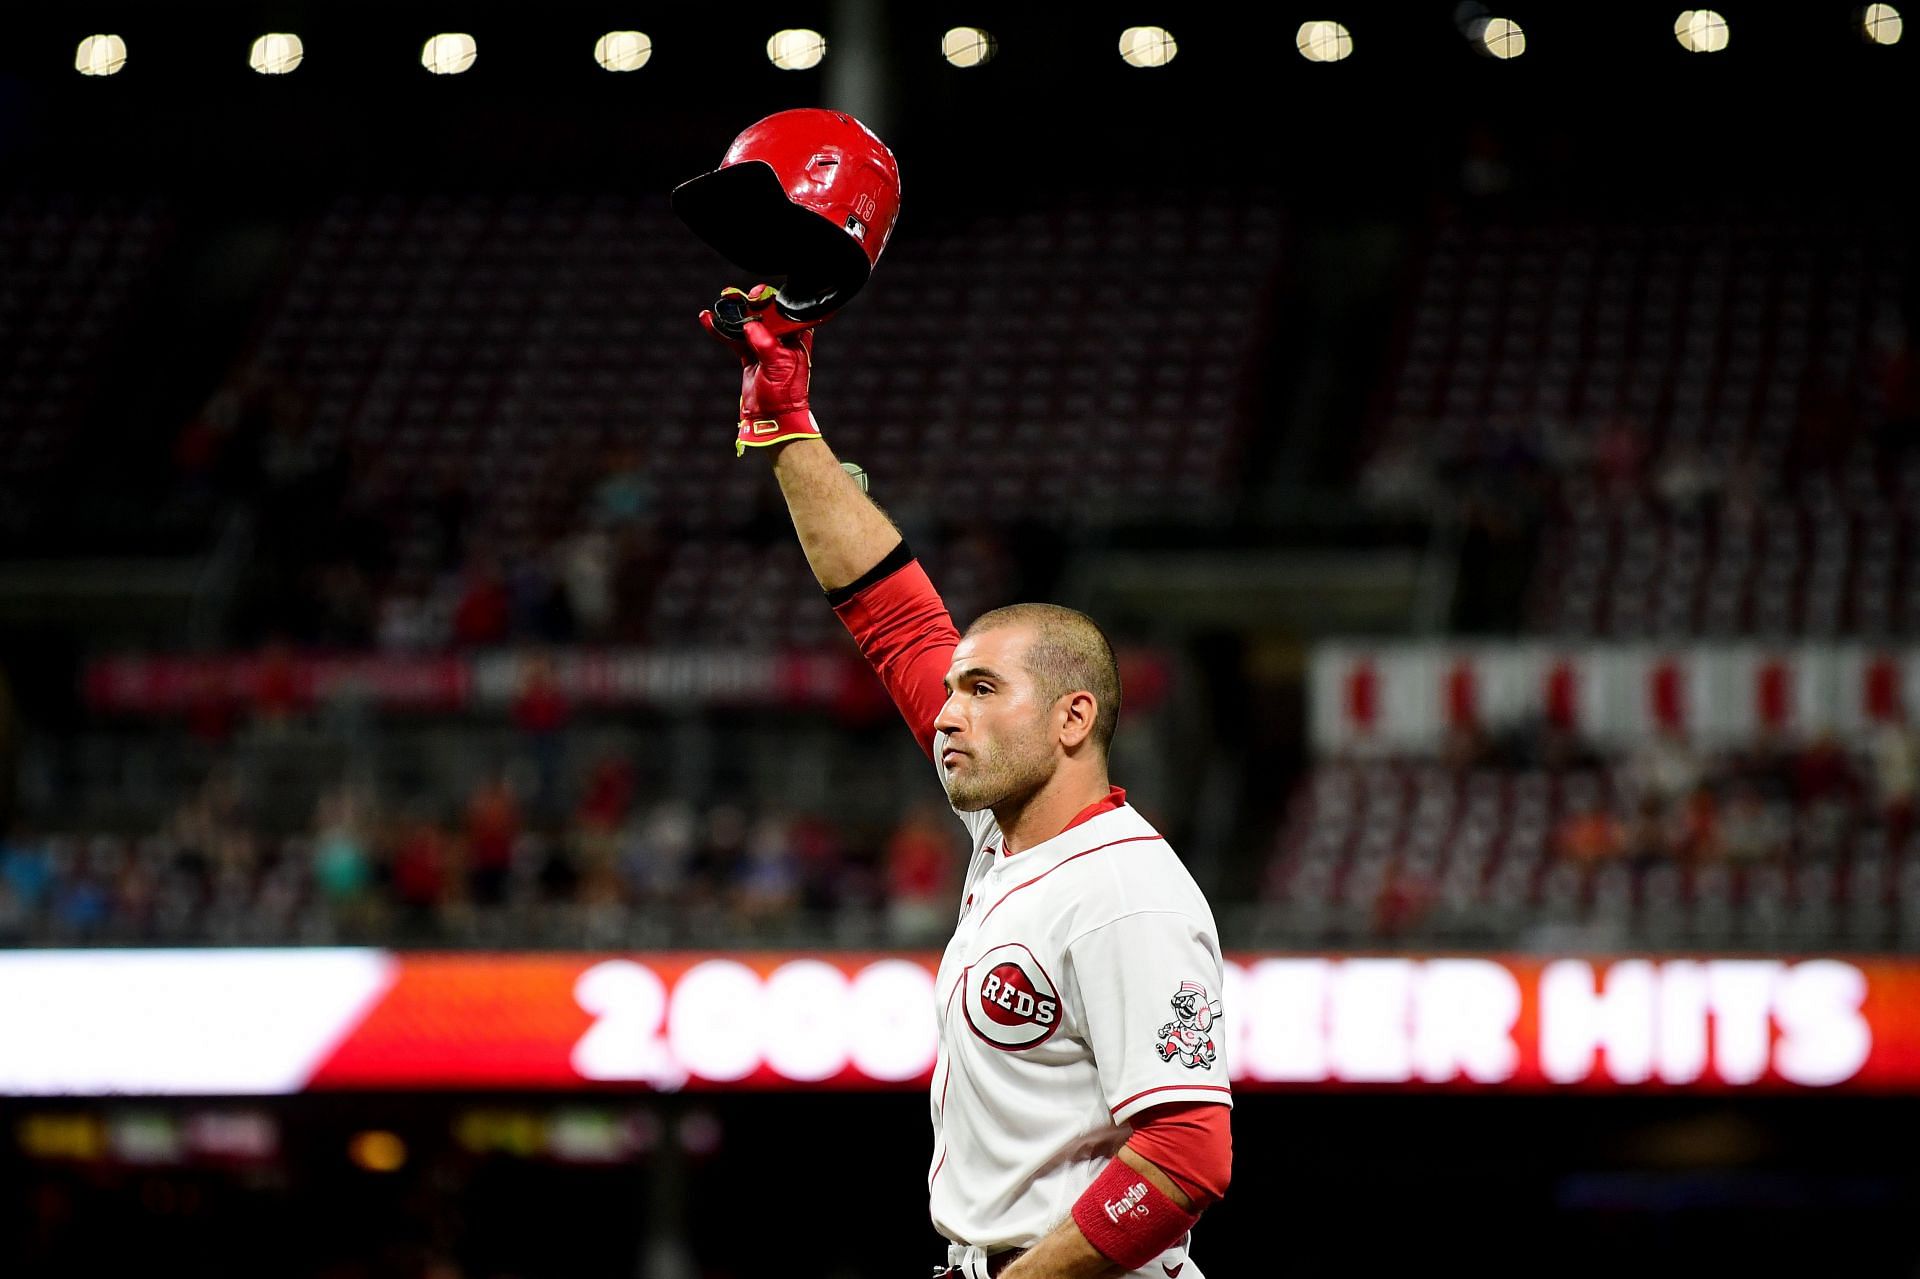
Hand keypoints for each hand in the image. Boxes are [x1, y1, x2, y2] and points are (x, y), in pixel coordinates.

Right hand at [699, 284, 820, 456]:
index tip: (756, 295)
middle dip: (749, 301)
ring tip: (720, 302)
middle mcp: (782, 338)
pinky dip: (721, 330)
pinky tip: (707, 319)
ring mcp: (764, 346)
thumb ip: (765, 343)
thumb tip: (749, 324)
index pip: (785, 311)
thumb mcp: (778, 365)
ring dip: (732, 313)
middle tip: (736, 295)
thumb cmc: (783, 393)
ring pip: (747, 323)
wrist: (772, 419)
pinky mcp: (749, 355)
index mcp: (797, 337)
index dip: (771, 300)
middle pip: (764, 312)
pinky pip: (734, 338)